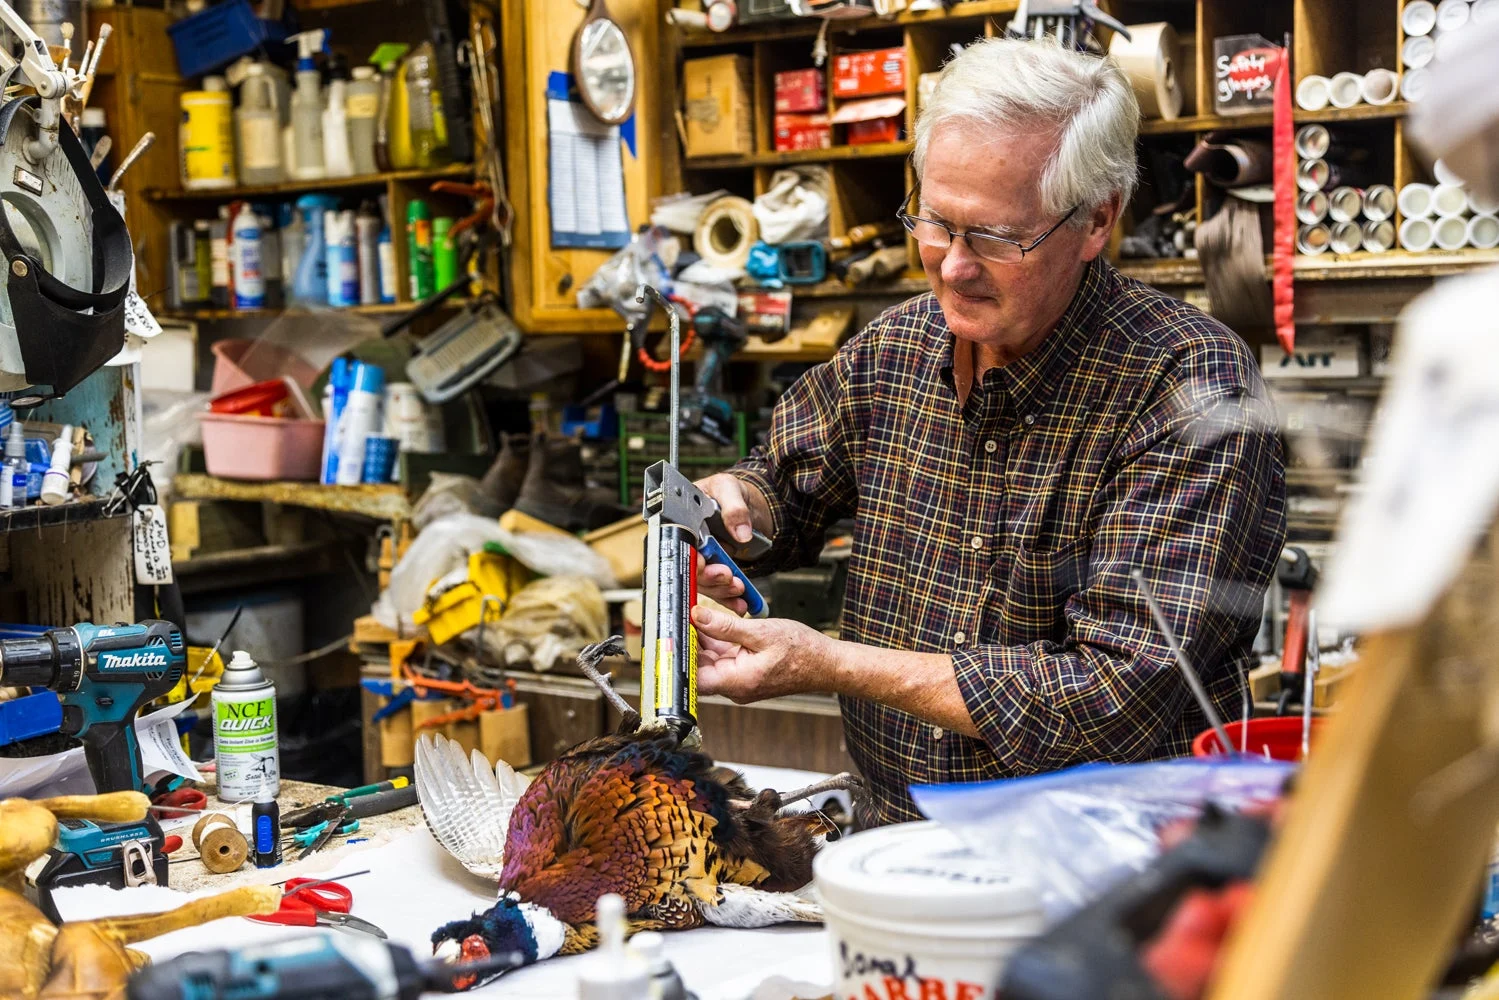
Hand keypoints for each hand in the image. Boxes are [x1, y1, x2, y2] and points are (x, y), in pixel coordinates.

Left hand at [691, 604, 837, 703]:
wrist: (827, 664)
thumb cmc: (803, 652)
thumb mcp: (761, 632)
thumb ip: (725, 627)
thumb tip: (697, 616)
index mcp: (737, 682)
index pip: (693, 677)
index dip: (678, 656)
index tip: (670, 634)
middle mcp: (735, 686)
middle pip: (699, 667)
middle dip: (689, 642)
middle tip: (678, 617)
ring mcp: (740, 681)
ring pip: (710, 660)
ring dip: (702, 640)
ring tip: (693, 615)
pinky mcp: (745, 673)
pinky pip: (724, 658)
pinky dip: (717, 641)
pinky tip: (712, 623)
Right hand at [693, 473, 768, 613]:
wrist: (743, 501)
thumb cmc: (727, 489)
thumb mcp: (729, 488)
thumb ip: (734, 508)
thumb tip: (741, 533)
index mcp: (683, 522)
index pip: (679, 546)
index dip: (689, 558)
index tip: (704, 564)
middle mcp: (688, 543)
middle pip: (690, 568)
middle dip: (709, 577)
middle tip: (727, 576)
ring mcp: (701, 558)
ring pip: (703, 582)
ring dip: (720, 589)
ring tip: (738, 588)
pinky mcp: (714, 569)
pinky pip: (716, 587)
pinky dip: (728, 597)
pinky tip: (739, 602)